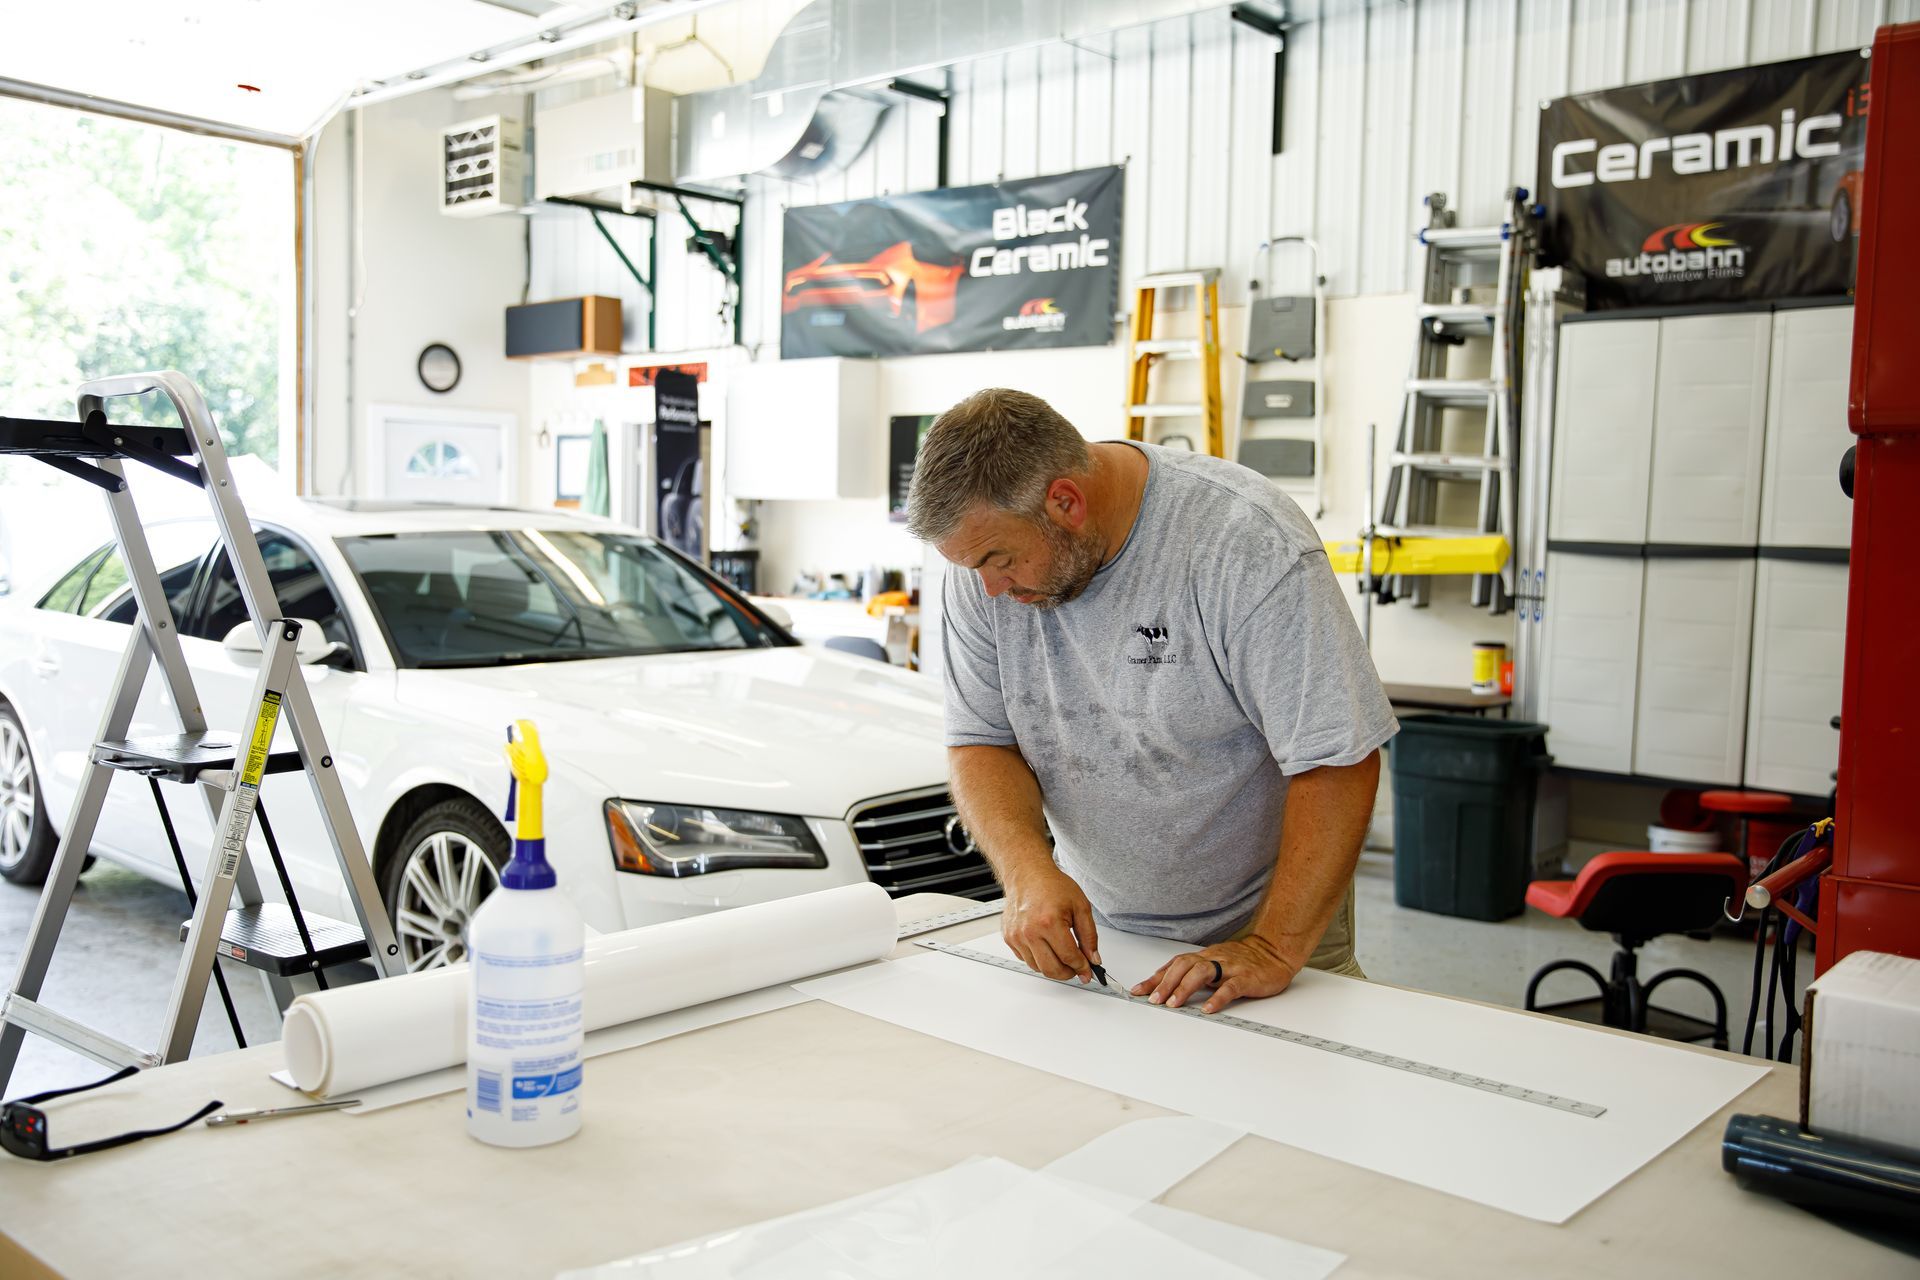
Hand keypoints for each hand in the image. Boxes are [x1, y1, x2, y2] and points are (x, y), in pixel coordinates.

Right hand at [1002, 867, 1100, 982]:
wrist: (1027, 874)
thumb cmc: (1052, 886)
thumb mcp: (1081, 906)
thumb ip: (1089, 936)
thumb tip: (1093, 959)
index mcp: (1049, 922)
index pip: (1069, 957)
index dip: (1082, 967)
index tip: (1087, 971)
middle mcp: (1030, 931)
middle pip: (1051, 969)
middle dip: (1068, 973)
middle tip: (1076, 968)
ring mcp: (1017, 936)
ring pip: (1037, 967)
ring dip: (1053, 967)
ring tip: (1061, 955)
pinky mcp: (1009, 938)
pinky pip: (1026, 959)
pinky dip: (1038, 958)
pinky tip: (1046, 946)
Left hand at [1131, 935, 1299, 1013]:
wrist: (1274, 952)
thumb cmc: (1244, 961)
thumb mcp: (1215, 964)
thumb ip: (1196, 973)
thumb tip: (1169, 987)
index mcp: (1204, 957)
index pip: (1174, 965)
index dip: (1155, 977)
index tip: (1138, 990)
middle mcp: (1213, 959)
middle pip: (1183, 966)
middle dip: (1165, 983)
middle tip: (1153, 1000)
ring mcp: (1230, 967)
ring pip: (1202, 973)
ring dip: (1184, 988)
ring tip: (1173, 1004)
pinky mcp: (1246, 978)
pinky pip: (1230, 987)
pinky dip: (1217, 997)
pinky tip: (1208, 1008)